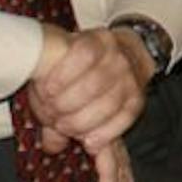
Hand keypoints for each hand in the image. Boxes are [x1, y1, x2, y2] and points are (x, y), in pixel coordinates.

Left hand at [28, 24, 147, 151]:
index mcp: (97, 41)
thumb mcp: (58, 68)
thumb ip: (46, 91)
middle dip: (67, 105)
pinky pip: (123, 120)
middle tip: (52, 115)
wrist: (124, 57)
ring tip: (65, 127)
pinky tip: (88, 141)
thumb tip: (44, 131)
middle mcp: (119, 58)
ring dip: (82, 122)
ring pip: (109, 104)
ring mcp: (131, 80)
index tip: (46, 91)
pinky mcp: (137, 100)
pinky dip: (104, 134)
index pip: (84, 53)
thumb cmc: (81, 66)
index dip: (63, 74)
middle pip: (94, 84)